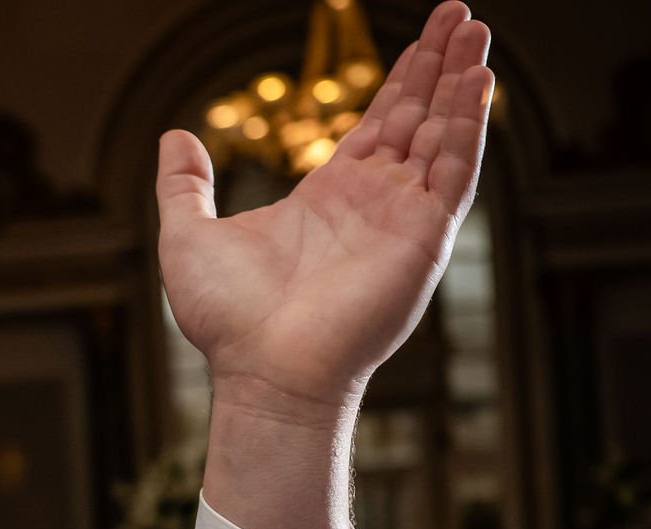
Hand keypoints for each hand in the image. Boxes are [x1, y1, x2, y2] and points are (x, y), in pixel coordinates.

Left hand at [157, 2, 493, 409]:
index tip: (425, 35)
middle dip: (439, 64)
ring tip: (477, 30)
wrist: (260, 370)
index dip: (402, 78)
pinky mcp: (422, 238)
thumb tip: (173, 137)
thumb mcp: (188, 236)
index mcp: (330, 196)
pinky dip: (466, 127)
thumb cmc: (227, 320)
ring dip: (460, 83)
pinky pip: (454, 172)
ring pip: (441, 135)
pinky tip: (476, 82)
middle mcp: (374, 203)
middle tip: (464, 12)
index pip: (378, 123)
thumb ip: (184, 186)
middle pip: (417, 117)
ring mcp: (402, 219)